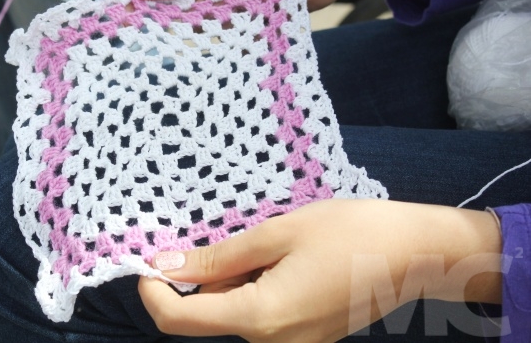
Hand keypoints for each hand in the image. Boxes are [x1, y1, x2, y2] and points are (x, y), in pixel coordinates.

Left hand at [138, 199, 501, 342]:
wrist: (414, 253)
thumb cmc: (348, 232)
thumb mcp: (275, 234)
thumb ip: (216, 258)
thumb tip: (165, 267)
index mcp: (261, 317)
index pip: (178, 321)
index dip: (153, 291)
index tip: (150, 259)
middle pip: (207, 317)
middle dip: (200, 278)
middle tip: (225, 236)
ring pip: (235, 314)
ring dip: (230, 280)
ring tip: (266, 245)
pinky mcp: (307, 338)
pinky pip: (261, 317)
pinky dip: (253, 288)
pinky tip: (281, 260)